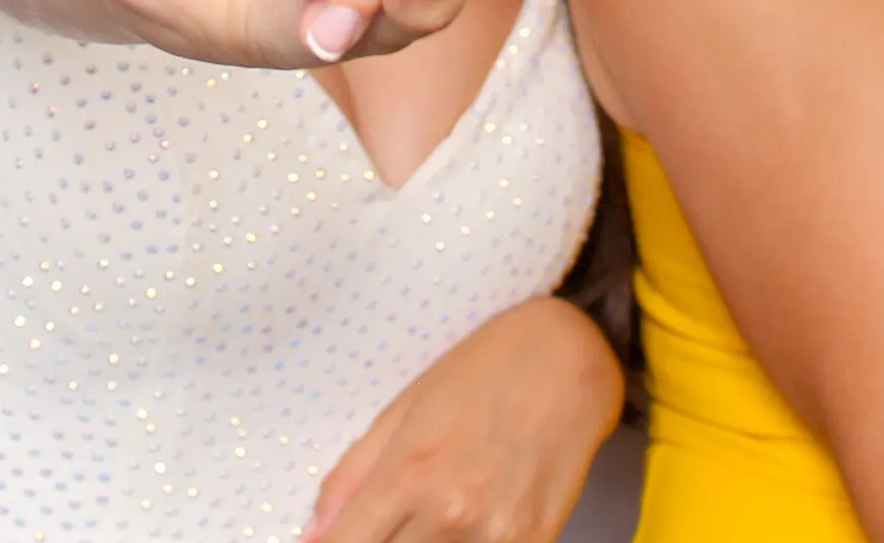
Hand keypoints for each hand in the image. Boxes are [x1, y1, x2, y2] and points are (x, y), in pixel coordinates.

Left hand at [306, 297, 620, 542]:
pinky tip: (468, 526)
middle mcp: (449, 513)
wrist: (570, 359)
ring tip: (429, 520)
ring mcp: (496, 536)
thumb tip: (313, 534)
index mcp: (407, 473)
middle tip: (393, 521)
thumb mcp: (404, 409)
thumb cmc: (485, 370)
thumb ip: (352, 477)